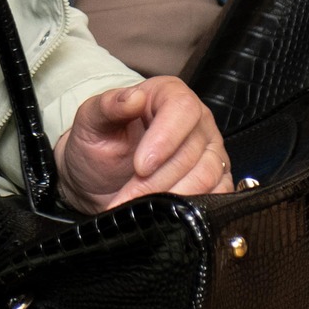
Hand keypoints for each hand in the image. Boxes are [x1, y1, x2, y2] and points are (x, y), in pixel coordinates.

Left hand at [54, 77, 231, 211]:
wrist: (98, 176)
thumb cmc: (98, 142)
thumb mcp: (90, 120)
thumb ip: (108, 105)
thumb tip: (133, 97)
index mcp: (168, 94)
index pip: (182, 109)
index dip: (164, 139)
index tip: (140, 166)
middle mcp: (196, 120)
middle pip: (191, 150)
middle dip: (157, 180)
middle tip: (128, 195)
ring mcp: (209, 151)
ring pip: (205, 176)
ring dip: (170, 198)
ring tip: (138, 206)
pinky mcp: (216, 179)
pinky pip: (217, 196)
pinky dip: (191, 209)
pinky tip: (165, 214)